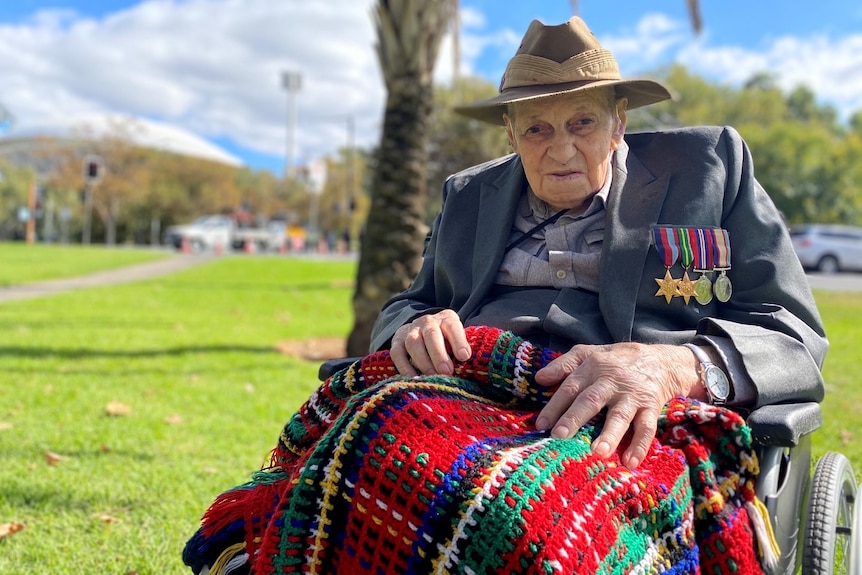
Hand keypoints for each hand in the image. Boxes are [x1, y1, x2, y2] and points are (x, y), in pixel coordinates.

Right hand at [389, 310, 471, 375]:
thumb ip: (461, 350)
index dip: (458, 341)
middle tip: (447, 372)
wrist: (421, 330)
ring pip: (414, 343)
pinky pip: (397, 353)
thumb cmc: (446, 341)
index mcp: (446, 320)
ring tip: (432, 377)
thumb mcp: (456, 339)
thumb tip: (470, 369)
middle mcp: (427, 322)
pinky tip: (413, 379)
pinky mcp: (397, 341)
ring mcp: (410, 331)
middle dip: (439, 355)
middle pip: (432, 335)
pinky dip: (404, 367)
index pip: (452, 326)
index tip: (464, 357)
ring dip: (423, 362)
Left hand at [534, 342, 702, 467]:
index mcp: (593, 367)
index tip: (541, 425)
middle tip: (559, 436)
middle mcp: (612, 381)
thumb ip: (564, 364)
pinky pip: (647, 427)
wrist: (663, 360)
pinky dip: (640, 445)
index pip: (570, 387)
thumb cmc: (618, 360)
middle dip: (574, 418)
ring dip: (609, 434)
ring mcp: (632, 395)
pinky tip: (631, 463)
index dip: (554, 405)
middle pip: (591, 400)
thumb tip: (539, 378)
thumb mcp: (590, 353)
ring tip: (597, 453)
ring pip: (620, 415)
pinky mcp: (651, 407)